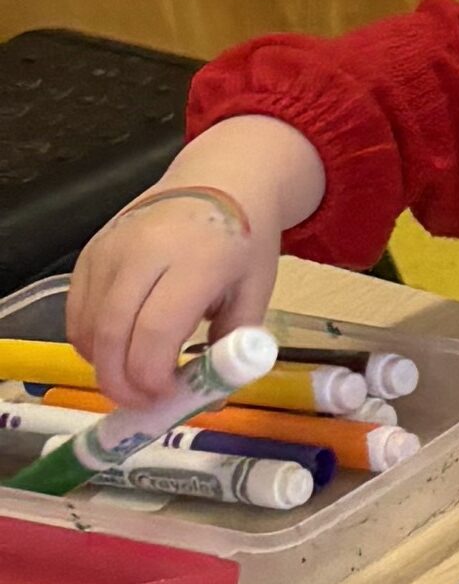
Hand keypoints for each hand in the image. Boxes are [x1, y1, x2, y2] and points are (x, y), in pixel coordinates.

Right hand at [71, 180, 279, 418]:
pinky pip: (77, 310)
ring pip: (86, 325)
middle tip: (141, 404)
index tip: (167, 397)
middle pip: (112, 332)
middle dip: (121, 381)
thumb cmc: (243, 241)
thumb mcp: (256, 291)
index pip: (155, 330)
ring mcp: (110, 249)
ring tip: (134, 379)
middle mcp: (143, 251)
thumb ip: (234, 343)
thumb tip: (211, 397)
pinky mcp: (90, 251)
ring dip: (104, 364)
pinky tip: (119, 350)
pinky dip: (91, 341)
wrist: (219, 180)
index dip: (153, 375)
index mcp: (195, 261)